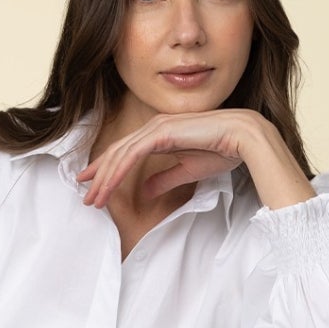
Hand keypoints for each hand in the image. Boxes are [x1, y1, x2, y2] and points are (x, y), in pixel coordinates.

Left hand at [76, 109, 265, 205]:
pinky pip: (132, 154)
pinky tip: (108, 187)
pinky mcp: (161, 133)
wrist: (243, 138)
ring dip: (104, 179)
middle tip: (86, 197)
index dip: (107, 169)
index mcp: (159, 134)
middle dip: (99, 176)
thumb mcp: (186, 171)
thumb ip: (164, 180)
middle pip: (117, 153)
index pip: (125, 152)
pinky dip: (118, 172)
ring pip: (120, 155)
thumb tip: (145, 191)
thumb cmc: (222, 150)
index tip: (93, 186)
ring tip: (94, 199)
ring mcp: (156, 128)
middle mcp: (153, 128)